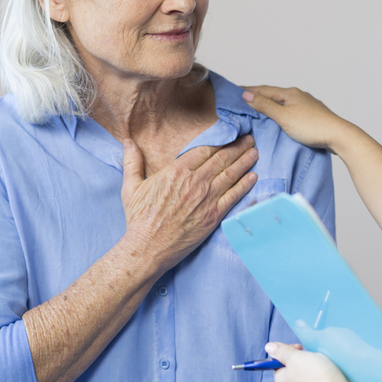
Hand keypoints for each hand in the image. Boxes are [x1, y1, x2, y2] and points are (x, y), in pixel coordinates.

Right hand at [121, 135, 258, 273]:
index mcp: (176, 172)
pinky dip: (245, 184)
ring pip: (231, 174)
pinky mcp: (213, 216)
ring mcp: (206, 199)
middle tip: (249, 138)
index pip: (204, 150)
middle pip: (221, 158)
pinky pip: (234, 196)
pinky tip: (253, 176)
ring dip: (245, 161)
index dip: (219, 140)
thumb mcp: (131, 187)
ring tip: (254, 151)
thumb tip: (127, 141)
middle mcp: (194, 182)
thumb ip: (132, 162)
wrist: (148, 247)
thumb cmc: (139, 218)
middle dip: (237, 146)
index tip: (229, 134)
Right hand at [241, 86, 349, 151]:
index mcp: (290, 93)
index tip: (235, 90)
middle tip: (243, 100)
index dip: (248, 90)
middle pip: (273, 94)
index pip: (263, 89)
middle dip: (258, 96)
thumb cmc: (311, 127)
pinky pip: (290, 110)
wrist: (338, 136)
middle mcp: (298, 95)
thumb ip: (265, 106)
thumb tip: (246, 94)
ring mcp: (306, 105)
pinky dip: (280, 112)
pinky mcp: (311, 115)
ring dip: (270, 104)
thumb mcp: (283, 117)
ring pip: (283, 102)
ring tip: (258, 109)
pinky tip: (279, 119)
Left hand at [265, 341, 359, 381]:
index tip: (299, 347)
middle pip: (294, 369)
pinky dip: (325, 377)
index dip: (288, 352)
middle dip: (304, 360)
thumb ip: (281, 352)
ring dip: (317, 367)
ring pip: (309, 376)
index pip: (279, 363)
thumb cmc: (315, 378)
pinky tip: (332, 376)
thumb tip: (268, 347)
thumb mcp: (295, 357)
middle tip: (314, 358)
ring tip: (325, 367)